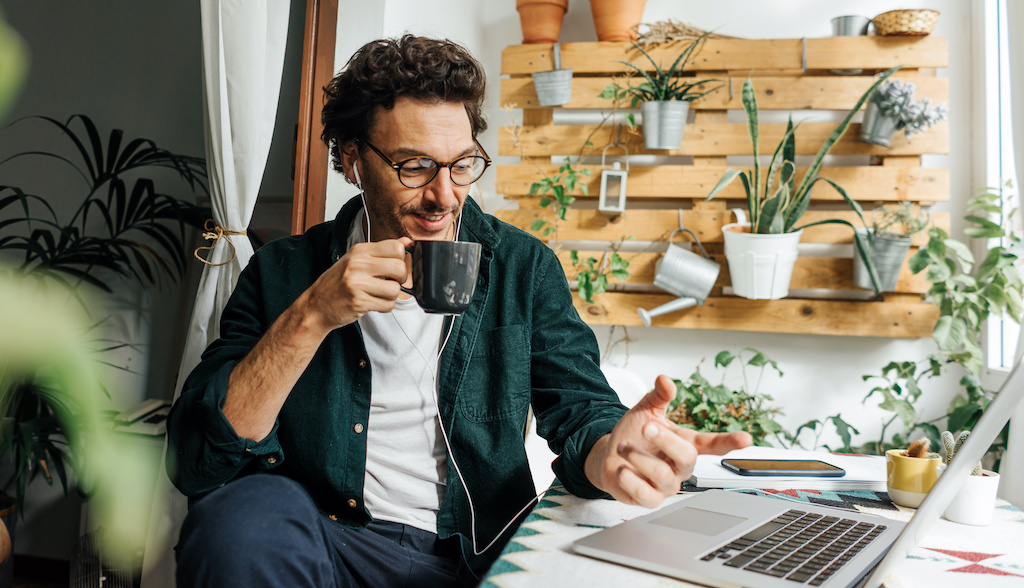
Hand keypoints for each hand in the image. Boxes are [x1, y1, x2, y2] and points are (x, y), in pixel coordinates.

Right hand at [302, 237, 412, 330]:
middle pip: (399, 267)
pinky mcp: (359, 301)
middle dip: (400, 278)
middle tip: (390, 282)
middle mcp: (358, 264)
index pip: (396, 247)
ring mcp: (357, 283)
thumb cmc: (338, 282)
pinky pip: (388, 305)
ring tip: (378, 294)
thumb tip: (407, 242)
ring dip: (390, 295)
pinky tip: (373, 302)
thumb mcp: (356, 259)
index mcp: (359, 250)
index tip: (394, 267)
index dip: (401, 259)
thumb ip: (381, 251)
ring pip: (395, 289)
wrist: (316, 305)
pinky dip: (384, 306)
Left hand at [585, 374, 752, 507]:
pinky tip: (622, 470)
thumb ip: (658, 395)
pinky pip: (646, 495)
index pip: (712, 444)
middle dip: (666, 440)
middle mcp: (680, 467)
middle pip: (688, 458)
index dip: (729, 442)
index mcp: (685, 443)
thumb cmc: (634, 435)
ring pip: (663, 476)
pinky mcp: (650, 500)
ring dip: (639, 457)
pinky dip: (630, 480)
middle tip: (646, 427)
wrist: (610, 456)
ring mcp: (667, 485)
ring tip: (624, 447)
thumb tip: (664, 379)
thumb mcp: (646, 410)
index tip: (746, 439)